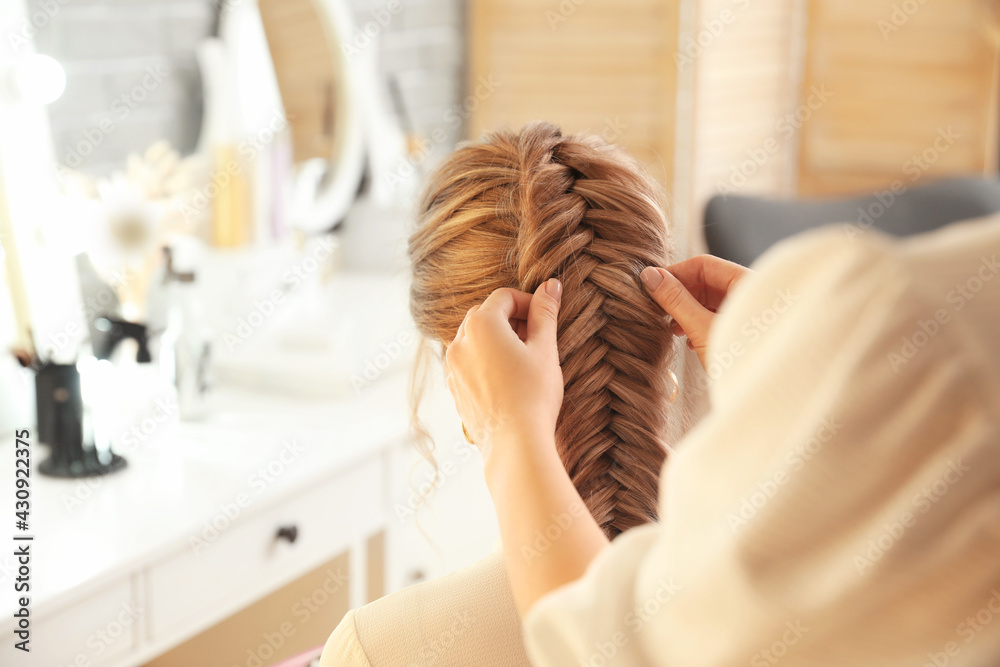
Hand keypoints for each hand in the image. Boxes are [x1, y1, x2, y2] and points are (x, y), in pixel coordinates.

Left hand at [444, 279, 563, 465]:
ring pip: (474, 338)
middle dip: (511, 319)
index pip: (504, 296)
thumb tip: (551, 285)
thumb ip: (545, 313)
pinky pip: (468, 361)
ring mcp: (452, 366)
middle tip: (536, 337)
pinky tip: (508, 378)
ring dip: (497, 339)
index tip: (545, 318)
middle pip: (485, 314)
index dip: (528, 302)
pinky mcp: (454, 388)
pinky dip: (485, 359)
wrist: (514, 443)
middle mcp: (459, 341)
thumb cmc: (533, 394)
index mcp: (481, 324)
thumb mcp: (545, 349)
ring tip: (523, 358)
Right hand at [641, 255, 750, 368]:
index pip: (704, 265)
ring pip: (712, 302)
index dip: (674, 274)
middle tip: (657, 311)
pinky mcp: (747, 332)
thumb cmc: (741, 361)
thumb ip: (675, 301)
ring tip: (672, 330)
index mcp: (748, 284)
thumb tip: (648, 276)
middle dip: (680, 296)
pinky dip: (700, 325)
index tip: (650, 288)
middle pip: (708, 283)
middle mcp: (753, 294)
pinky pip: (719, 318)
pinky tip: (689, 342)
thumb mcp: (702, 329)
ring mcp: (752, 313)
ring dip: (687, 312)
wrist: (769, 399)